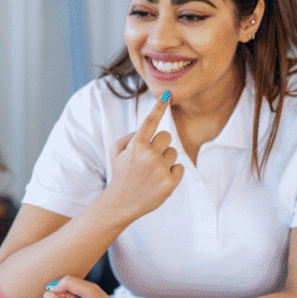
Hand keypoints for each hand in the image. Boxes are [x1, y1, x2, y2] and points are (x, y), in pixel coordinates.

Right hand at [103, 92, 183, 220]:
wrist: (120, 203)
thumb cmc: (121, 173)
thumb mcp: (116, 151)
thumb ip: (131, 136)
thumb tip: (148, 127)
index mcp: (136, 145)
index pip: (150, 121)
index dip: (159, 106)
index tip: (167, 94)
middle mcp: (149, 155)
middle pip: (167, 136)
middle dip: (160, 145)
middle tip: (150, 158)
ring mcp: (160, 169)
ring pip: (174, 152)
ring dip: (166, 159)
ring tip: (153, 172)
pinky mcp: (170, 183)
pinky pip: (180, 167)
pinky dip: (173, 172)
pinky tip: (159, 180)